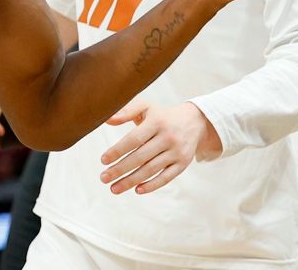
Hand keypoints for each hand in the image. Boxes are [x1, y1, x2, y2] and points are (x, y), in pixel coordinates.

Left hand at [100, 101, 219, 194]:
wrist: (194, 121)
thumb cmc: (161, 115)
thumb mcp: (145, 107)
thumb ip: (125, 111)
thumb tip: (106, 120)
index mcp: (156, 122)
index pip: (134, 139)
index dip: (118, 150)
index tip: (103, 160)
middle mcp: (168, 137)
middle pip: (141, 157)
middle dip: (120, 169)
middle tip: (103, 178)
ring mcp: (177, 152)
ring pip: (151, 169)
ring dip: (131, 181)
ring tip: (114, 188)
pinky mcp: (183, 164)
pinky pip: (166, 178)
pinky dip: (152, 186)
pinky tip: (137, 190)